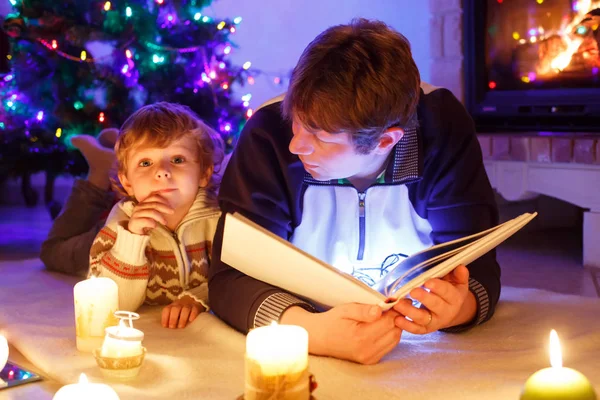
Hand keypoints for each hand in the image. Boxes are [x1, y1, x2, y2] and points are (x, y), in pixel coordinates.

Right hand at [128, 193, 173, 234]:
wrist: (135, 232)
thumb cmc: (146, 221)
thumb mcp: (152, 213)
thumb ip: (157, 208)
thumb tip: (170, 205)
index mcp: (143, 203)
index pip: (154, 197)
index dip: (163, 200)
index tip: (170, 206)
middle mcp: (139, 206)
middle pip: (154, 204)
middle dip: (165, 208)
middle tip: (172, 212)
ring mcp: (136, 214)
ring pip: (152, 212)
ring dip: (160, 217)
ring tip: (165, 222)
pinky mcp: (135, 222)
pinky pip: (146, 221)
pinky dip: (153, 223)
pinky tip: (155, 226)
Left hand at [161, 295, 205, 328]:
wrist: (193, 299)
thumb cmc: (181, 310)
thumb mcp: (174, 312)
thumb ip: (170, 318)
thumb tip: (166, 328)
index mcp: (172, 306)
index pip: (167, 310)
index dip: (165, 318)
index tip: (165, 326)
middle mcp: (180, 304)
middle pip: (175, 309)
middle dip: (173, 319)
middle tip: (172, 327)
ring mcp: (189, 305)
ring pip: (185, 309)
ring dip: (182, 319)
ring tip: (181, 326)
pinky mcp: (196, 307)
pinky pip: (194, 310)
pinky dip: (192, 315)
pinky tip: (190, 320)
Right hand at [280, 303, 401, 364]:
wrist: (320, 338)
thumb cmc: (333, 321)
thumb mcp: (345, 310)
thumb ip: (363, 310)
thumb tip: (380, 310)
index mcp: (361, 336)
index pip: (389, 322)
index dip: (393, 310)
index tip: (391, 301)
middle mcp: (367, 350)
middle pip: (395, 331)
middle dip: (395, 318)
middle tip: (388, 307)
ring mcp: (369, 358)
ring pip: (395, 339)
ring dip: (393, 327)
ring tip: (383, 316)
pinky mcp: (371, 360)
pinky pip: (389, 346)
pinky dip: (389, 335)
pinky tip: (379, 327)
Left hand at [392, 265, 474, 333]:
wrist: (450, 312)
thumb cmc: (450, 292)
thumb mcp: (457, 282)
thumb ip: (459, 275)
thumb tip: (460, 267)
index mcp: (455, 298)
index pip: (447, 292)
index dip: (438, 287)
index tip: (428, 282)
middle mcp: (446, 311)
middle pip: (435, 305)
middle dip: (424, 298)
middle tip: (413, 291)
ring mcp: (435, 321)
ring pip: (423, 318)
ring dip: (410, 312)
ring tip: (398, 304)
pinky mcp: (425, 329)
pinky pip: (416, 329)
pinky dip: (406, 326)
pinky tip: (397, 319)